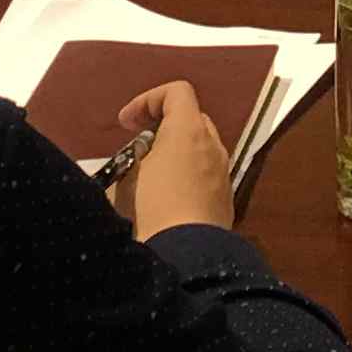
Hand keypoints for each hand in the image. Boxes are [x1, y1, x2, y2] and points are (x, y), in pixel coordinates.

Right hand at [110, 80, 234, 238]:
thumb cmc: (151, 211)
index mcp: (188, 130)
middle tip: (137, 149)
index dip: (147, 100)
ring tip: (149, 179)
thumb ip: (133, 159)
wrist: (187, 258)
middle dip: (163, 127)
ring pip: (200, 149)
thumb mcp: (126, 180)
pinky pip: (206, 176)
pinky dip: (188, 177)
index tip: (125, 124)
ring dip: (176, 154)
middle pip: (191, 119)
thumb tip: (141, 158)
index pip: (177, 92)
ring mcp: (224, 173)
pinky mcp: (226, 200)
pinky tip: (168, 202)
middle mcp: (213, 145)